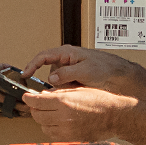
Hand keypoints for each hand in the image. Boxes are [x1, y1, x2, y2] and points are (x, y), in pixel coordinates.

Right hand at [21, 45, 139, 94]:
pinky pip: (66, 85)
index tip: (25, 75)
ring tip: (78, 89)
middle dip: (55, 83)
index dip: (32, 65)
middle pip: (50, 72)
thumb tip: (51, 79)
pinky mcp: (76, 78)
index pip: (43, 57)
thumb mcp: (84, 71)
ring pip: (58, 81)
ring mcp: (71, 69)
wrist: (120, 75)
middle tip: (65, 88)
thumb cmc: (105, 68)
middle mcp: (67, 60)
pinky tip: (79, 91)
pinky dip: (70, 90)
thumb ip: (66, 74)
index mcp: (67, 53)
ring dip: (64, 88)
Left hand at [23, 87, 132, 140]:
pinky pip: (53, 135)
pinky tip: (57, 122)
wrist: (115, 115)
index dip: (29, 98)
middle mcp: (63, 118)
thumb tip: (43, 95)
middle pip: (37, 114)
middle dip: (35, 108)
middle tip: (39, 104)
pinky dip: (51, 129)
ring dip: (43, 119)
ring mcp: (66, 131)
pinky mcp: (71, 139)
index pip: (36, 101)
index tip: (27, 96)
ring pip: (43, 126)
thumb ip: (58, 93)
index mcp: (64, 102)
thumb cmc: (100, 100)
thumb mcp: (78, 89)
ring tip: (50, 113)